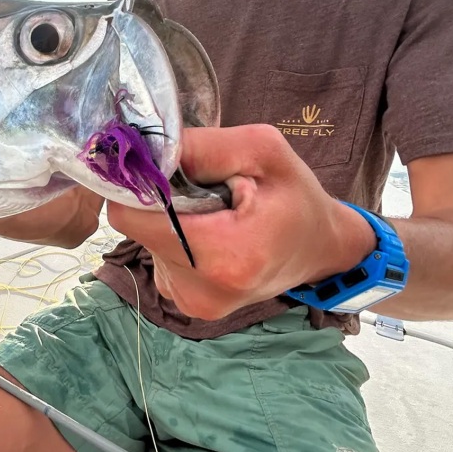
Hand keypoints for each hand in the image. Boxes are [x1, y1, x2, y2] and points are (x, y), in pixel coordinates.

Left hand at [106, 125, 375, 320]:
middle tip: (203, 190)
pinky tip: (211, 235)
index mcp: (224, 255)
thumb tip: (145, 148)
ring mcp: (190, 303)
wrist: (320, 248)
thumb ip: (202, 147)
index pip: (132, 216)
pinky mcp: (186, 304)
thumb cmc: (296, 197)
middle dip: (161, 200)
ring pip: (147, 241)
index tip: (163, 166)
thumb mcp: (263, 152)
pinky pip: (160, 258)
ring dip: (171, 220)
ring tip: (214, 215)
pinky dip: (177, 240)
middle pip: (138, 226)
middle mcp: (199, 290)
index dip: (139, 184)